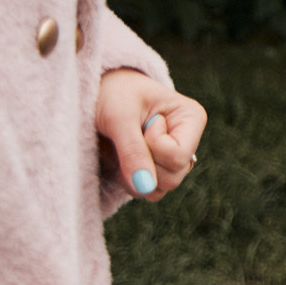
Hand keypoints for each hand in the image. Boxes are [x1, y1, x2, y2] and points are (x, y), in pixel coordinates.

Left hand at [95, 69, 206, 201]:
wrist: (94, 93)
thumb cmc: (111, 93)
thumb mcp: (120, 116)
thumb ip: (133, 151)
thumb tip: (145, 188)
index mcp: (191, 119)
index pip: (179, 156)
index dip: (151, 146)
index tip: (140, 121)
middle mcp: (187, 141)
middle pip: (172, 178)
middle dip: (141, 164)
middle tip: (126, 137)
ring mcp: (172, 158)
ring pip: (159, 189)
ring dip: (131, 175)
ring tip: (121, 147)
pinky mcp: (155, 169)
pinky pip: (145, 191)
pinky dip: (127, 181)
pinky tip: (119, 158)